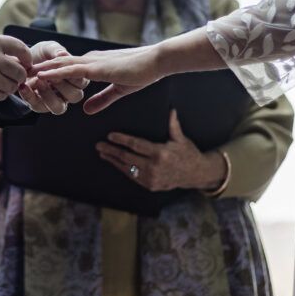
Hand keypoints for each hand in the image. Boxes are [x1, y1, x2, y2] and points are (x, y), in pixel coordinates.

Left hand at [16, 41, 87, 114]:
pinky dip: (29, 96)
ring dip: (48, 94)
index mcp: (76, 78)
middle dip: (62, 86)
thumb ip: (55, 50)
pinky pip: (38, 106)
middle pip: (75, 96)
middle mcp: (68, 92)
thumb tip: (63, 54)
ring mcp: (55, 101)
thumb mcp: (48, 48)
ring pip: (59, 108)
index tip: (59, 66)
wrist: (22, 60)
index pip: (81, 81)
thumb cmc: (41, 54)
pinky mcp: (39, 105)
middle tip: (48, 75)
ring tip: (38, 81)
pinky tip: (23, 86)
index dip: (72, 74)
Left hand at [33, 43, 161, 113]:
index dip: (49, 74)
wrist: (156, 61)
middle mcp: (89, 60)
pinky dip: (54, 73)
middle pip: (57, 65)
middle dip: (38, 71)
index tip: (32, 79)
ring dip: (41, 71)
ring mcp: (92, 62)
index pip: (66, 69)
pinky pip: (70, 70)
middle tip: (19, 75)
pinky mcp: (97, 67)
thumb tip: (86, 110)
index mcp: (93, 65)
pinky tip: (40, 75)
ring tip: (22, 75)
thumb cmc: (141, 73)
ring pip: (59, 66)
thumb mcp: (118, 91)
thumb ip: (101, 100)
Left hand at [95, 109, 226, 191]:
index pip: (136, 145)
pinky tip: (114, 163)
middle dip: (110, 151)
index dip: (121, 140)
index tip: (110, 136)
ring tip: (102, 153)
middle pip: (127, 157)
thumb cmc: (187, 154)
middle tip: (99, 145)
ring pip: (127, 168)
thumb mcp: (181, 139)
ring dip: (112, 160)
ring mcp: (151, 178)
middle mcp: (154, 167)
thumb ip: (173, 125)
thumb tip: (170, 110)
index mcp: (161, 153)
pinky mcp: (149, 185)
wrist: (195, 174)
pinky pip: (132, 176)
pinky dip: (121, 169)